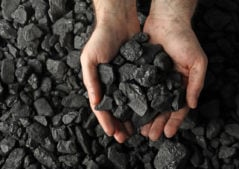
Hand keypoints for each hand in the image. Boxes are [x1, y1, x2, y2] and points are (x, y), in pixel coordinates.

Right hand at [80, 0, 139, 142]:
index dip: (106, 121)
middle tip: (127, 138)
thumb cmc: (100, 39)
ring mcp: (126, 80)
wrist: (119, 20)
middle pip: (116, 109)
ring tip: (138, 130)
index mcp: (99, 83)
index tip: (113, 134)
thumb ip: (91, 80)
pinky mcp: (139, 73)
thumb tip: (95, 103)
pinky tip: (149, 112)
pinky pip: (141, 91)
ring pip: (130, 103)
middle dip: (120, 124)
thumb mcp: (90, 59)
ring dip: (132, 118)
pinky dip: (144, 102)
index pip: (101, 107)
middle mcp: (112, 84)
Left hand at [141, 1, 207, 140]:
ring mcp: (152, 80)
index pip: (177, 108)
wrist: (166, 21)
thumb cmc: (185, 40)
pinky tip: (128, 111)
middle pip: (160, 109)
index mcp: (180, 85)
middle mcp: (165, 85)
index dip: (174, 121)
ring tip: (139, 129)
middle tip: (150, 136)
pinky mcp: (139, 72)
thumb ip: (196, 84)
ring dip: (144, 117)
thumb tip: (192, 106)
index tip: (167, 133)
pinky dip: (133, 101)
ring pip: (147, 102)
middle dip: (156, 123)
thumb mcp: (197, 62)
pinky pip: (136, 89)